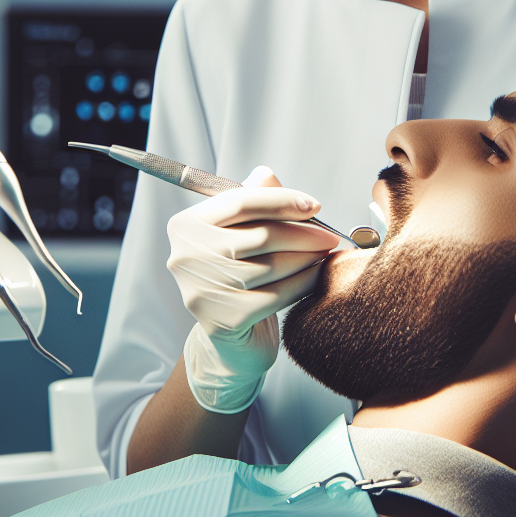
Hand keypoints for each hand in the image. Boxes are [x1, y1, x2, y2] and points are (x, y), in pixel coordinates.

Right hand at [167, 166, 338, 412]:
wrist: (230, 340)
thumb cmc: (238, 276)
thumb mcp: (240, 232)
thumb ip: (252, 201)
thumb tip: (267, 176)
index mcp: (187, 225)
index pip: (240, 200)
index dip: (282, 200)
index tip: (314, 205)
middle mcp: (186, 256)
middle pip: (259, 234)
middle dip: (303, 233)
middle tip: (329, 235)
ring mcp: (201, 290)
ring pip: (271, 266)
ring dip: (307, 259)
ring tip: (324, 255)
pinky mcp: (221, 321)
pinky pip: (276, 296)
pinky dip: (303, 284)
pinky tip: (316, 278)